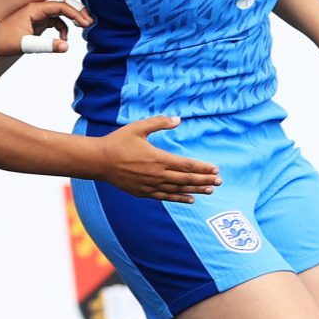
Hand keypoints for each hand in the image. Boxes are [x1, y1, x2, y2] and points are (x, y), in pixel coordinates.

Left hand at [0, 0, 90, 55]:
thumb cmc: (4, 41)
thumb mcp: (25, 44)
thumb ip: (46, 45)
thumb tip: (66, 47)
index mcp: (34, 9)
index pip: (59, 6)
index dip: (75, 13)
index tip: (86, 23)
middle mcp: (37, 9)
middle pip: (62, 5)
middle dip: (77, 12)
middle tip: (90, 22)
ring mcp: (38, 15)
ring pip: (60, 13)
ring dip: (72, 20)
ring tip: (83, 28)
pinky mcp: (38, 22)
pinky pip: (55, 21)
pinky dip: (62, 28)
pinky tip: (63, 40)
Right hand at [94, 116, 221, 202]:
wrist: (99, 161)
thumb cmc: (118, 141)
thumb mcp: (138, 127)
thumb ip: (159, 123)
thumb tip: (178, 119)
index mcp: (158, 158)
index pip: (186, 165)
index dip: (202, 168)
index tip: (215, 169)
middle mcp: (157, 174)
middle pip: (186, 179)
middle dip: (204, 180)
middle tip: (219, 181)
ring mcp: (150, 185)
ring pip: (178, 190)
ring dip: (195, 190)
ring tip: (209, 190)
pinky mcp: (143, 192)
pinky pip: (165, 197)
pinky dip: (179, 198)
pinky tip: (190, 199)